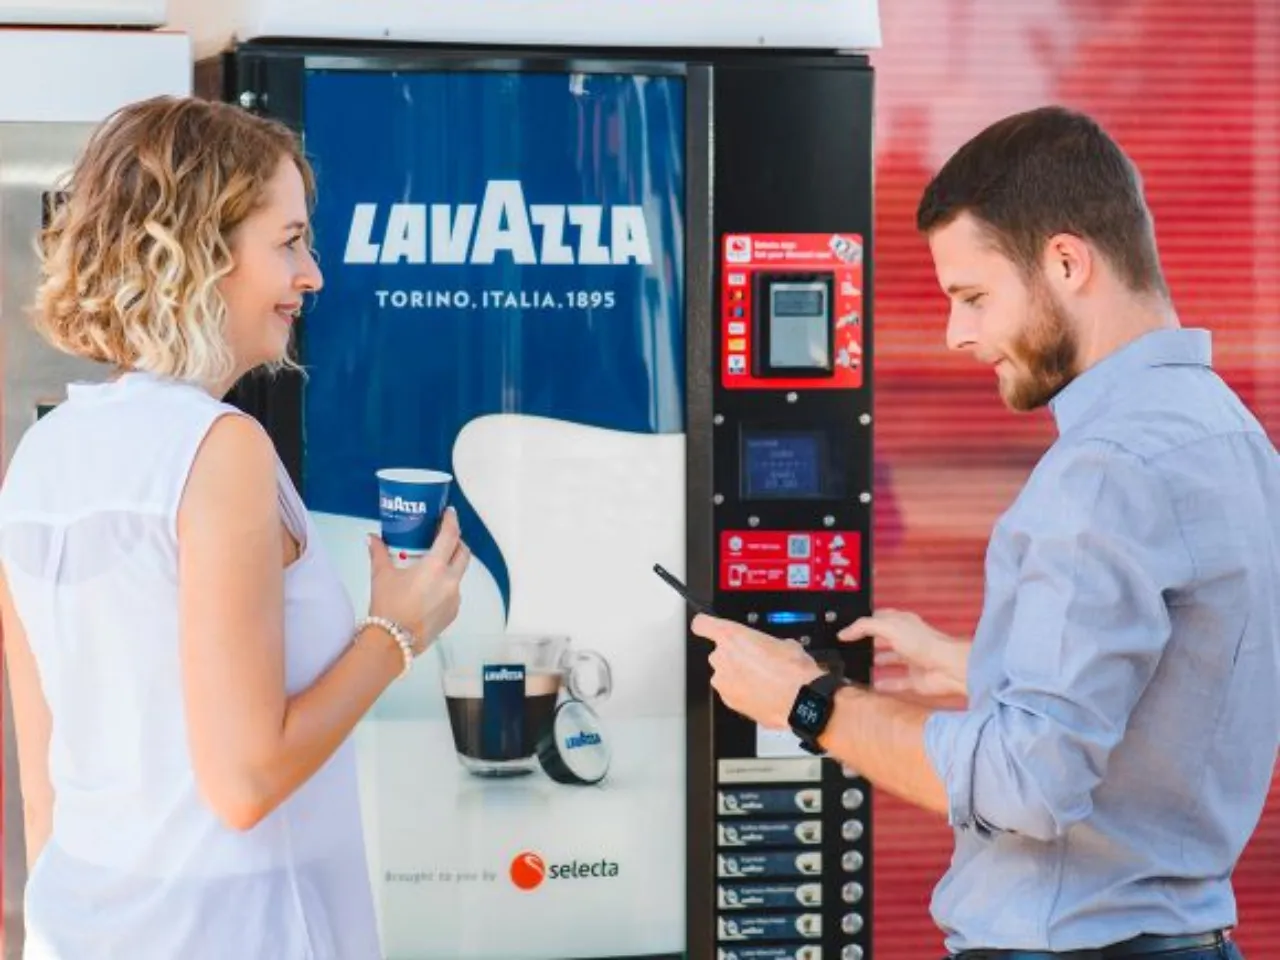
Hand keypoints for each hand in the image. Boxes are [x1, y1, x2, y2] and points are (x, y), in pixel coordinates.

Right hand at [367, 508, 469, 652]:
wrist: (394, 642)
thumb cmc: (388, 606)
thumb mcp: (381, 576)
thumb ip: (378, 553)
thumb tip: (372, 538)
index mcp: (435, 567)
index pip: (450, 536)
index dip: (452, 521)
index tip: (450, 513)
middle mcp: (451, 581)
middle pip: (463, 553)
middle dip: (457, 542)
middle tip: (444, 537)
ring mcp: (455, 598)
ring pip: (459, 574)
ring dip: (451, 566)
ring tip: (434, 566)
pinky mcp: (454, 613)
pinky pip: (455, 592)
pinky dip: (447, 585)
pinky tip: (431, 589)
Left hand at [691, 614, 825, 729]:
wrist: (800, 701)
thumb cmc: (793, 671)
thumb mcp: (785, 643)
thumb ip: (765, 642)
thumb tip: (771, 648)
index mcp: (731, 636)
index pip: (702, 623)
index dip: (706, 624)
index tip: (708, 626)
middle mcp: (721, 658)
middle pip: (719, 653)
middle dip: (735, 657)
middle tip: (757, 661)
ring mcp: (723, 682)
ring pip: (726, 675)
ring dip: (739, 676)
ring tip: (764, 679)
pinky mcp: (729, 701)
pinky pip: (732, 692)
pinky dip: (743, 693)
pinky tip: (763, 693)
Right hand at [839, 609, 968, 697]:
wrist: (949, 668)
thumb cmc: (924, 642)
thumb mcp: (889, 627)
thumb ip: (866, 627)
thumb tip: (845, 632)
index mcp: (902, 622)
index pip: (879, 618)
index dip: (863, 622)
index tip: (846, 628)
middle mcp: (907, 640)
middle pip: (884, 639)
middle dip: (869, 641)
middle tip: (851, 646)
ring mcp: (912, 660)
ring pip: (890, 660)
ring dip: (877, 661)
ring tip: (859, 664)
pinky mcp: (915, 680)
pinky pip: (897, 682)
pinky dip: (886, 684)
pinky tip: (874, 685)